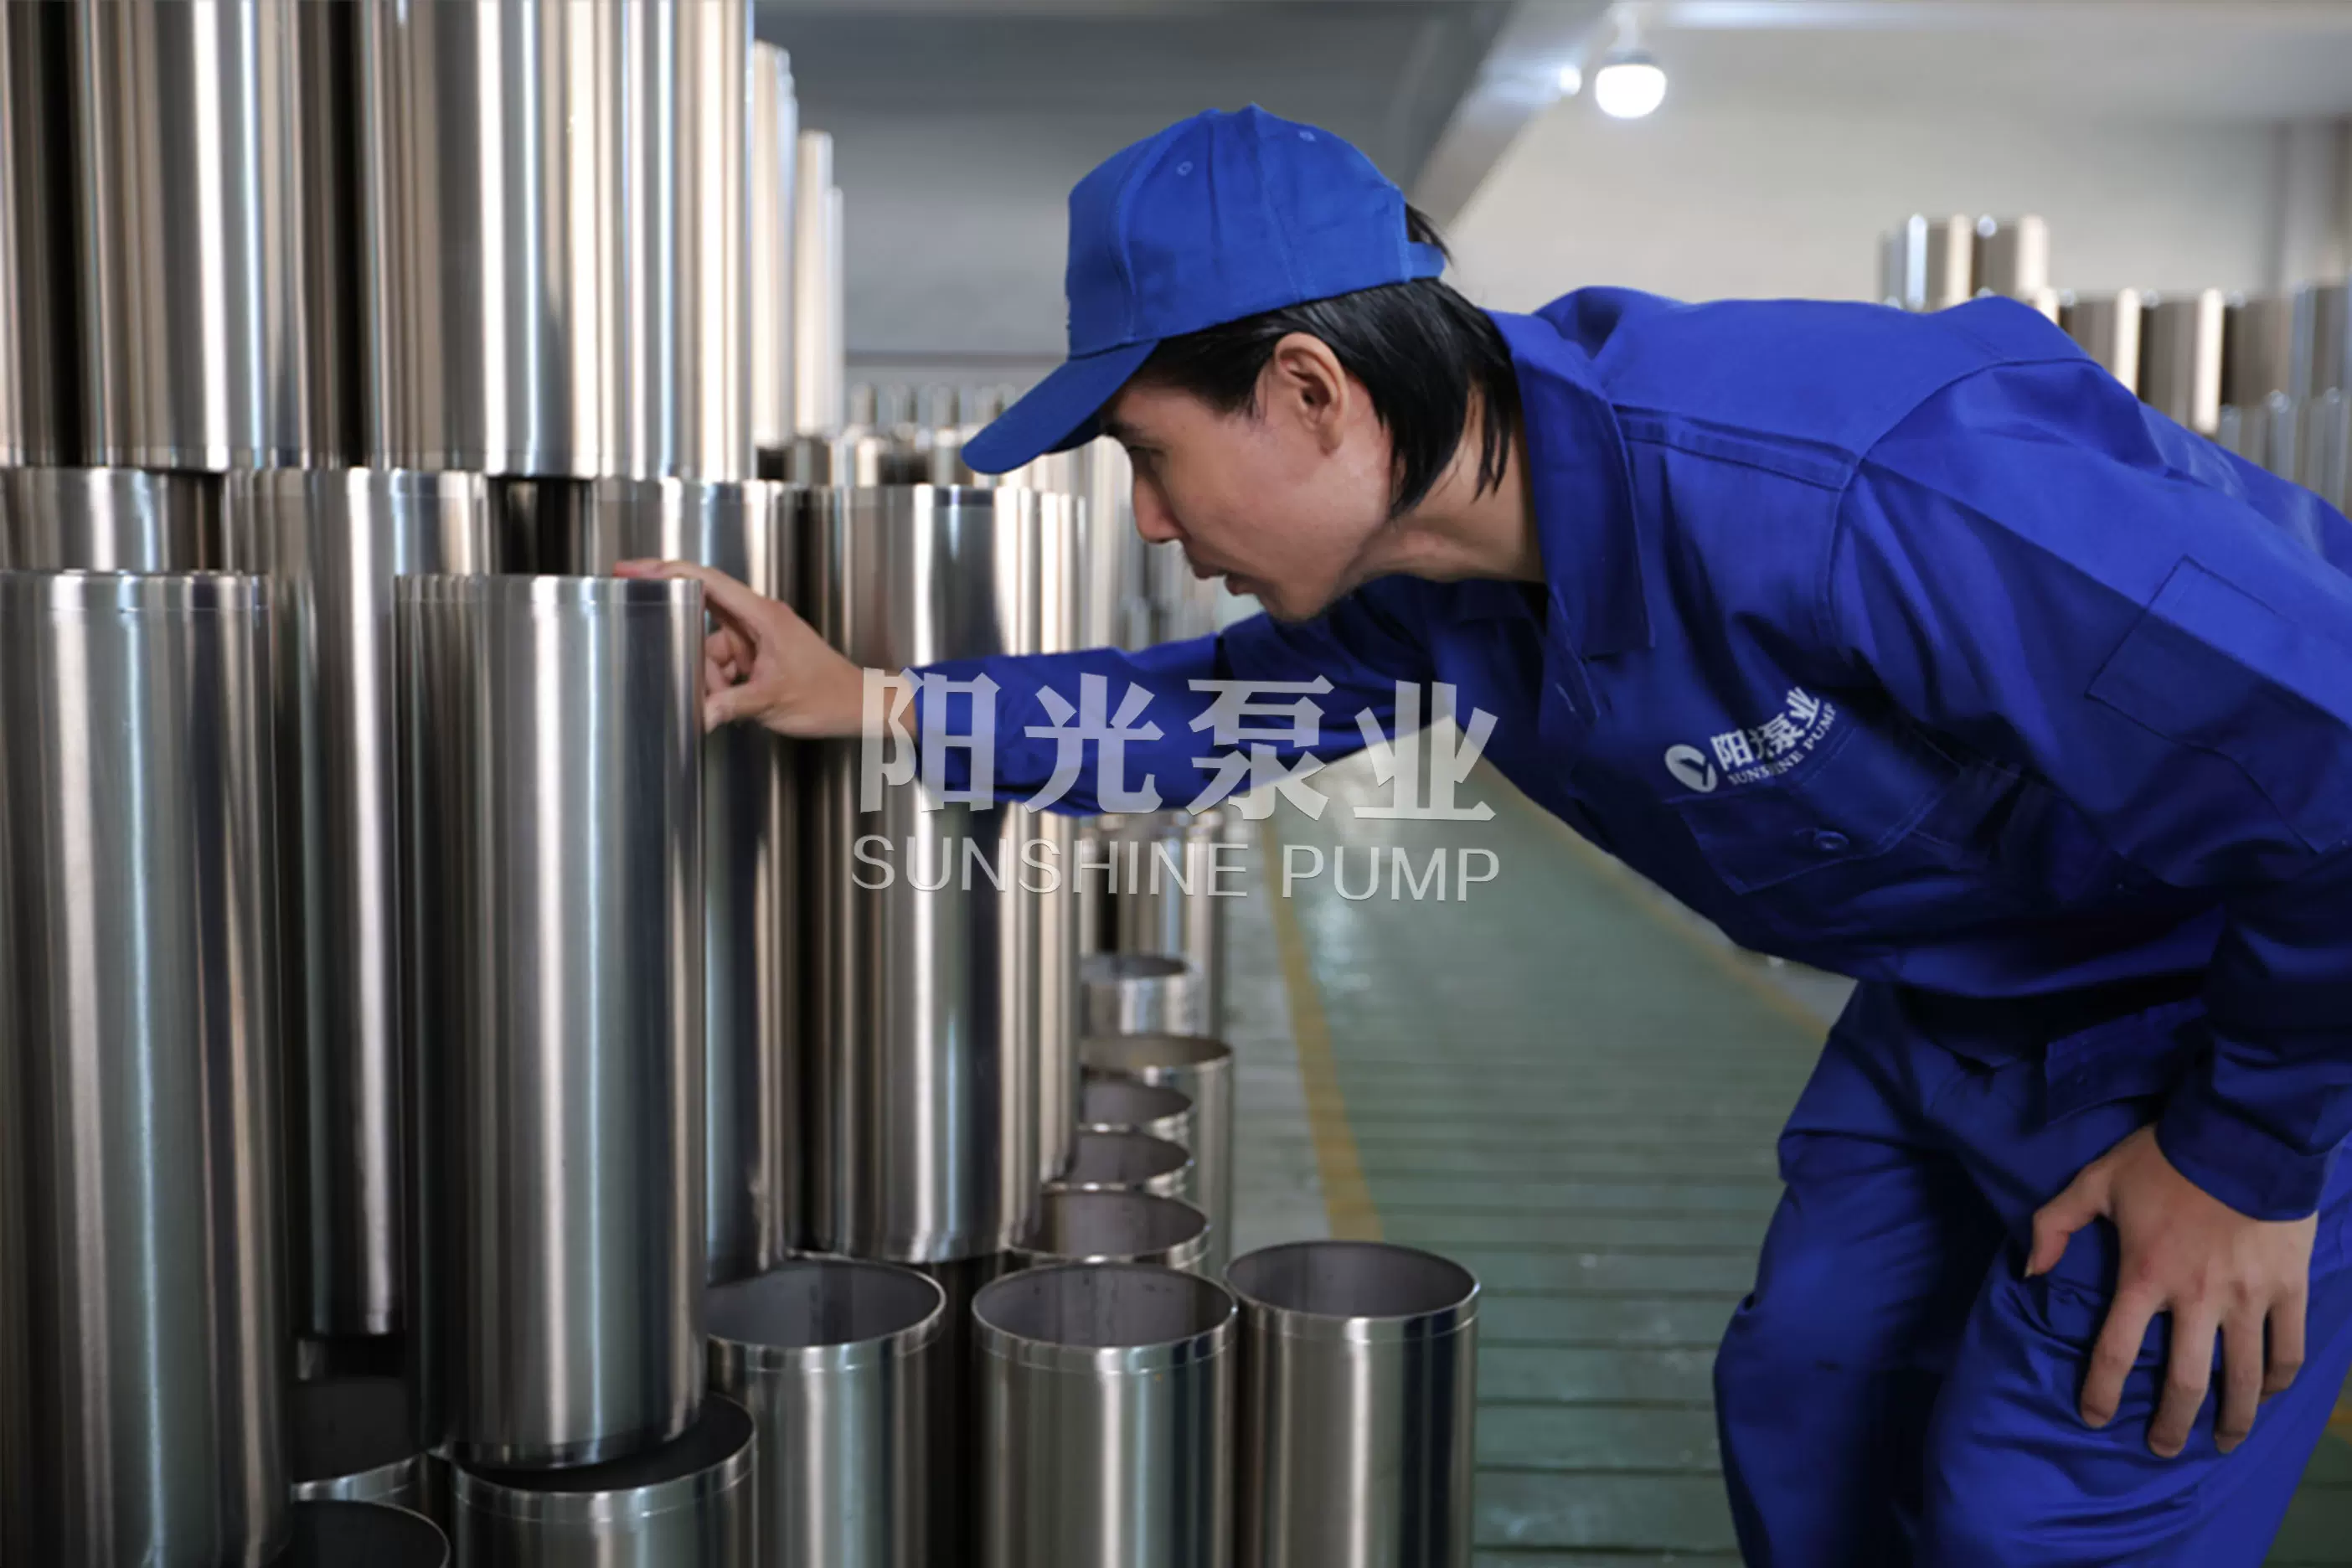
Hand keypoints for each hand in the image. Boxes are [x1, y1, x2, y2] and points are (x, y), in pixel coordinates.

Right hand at [612, 559, 890, 736]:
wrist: (857, 705)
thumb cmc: (828, 694)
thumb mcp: (773, 701)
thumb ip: (731, 706)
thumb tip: (698, 714)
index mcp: (762, 615)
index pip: (706, 581)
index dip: (664, 571)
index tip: (631, 570)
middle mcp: (757, 620)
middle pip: (702, 617)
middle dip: (688, 647)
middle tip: (681, 671)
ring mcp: (757, 637)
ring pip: (710, 649)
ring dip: (710, 678)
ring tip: (732, 703)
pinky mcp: (758, 656)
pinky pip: (724, 665)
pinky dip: (721, 686)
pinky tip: (732, 704)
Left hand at [2028, 1125, 2314, 1457]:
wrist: (2243, 1134)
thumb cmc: (2165, 1158)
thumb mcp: (2095, 1181)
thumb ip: (2054, 1223)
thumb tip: (2030, 1271)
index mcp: (2144, 1275)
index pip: (2114, 1350)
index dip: (2101, 1391)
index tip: (2094, 1417)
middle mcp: (2197, 1298)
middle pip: (2184, 1383)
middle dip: (2171, 1425)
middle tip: (2162, 1449)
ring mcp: (2248, 1297)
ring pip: (2243, 1379)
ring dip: (2232, 1419)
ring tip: (2223, 1442)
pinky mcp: (2289, 1289)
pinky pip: (2287, 1349)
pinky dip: (2278, 1380)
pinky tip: (2265, 1395)